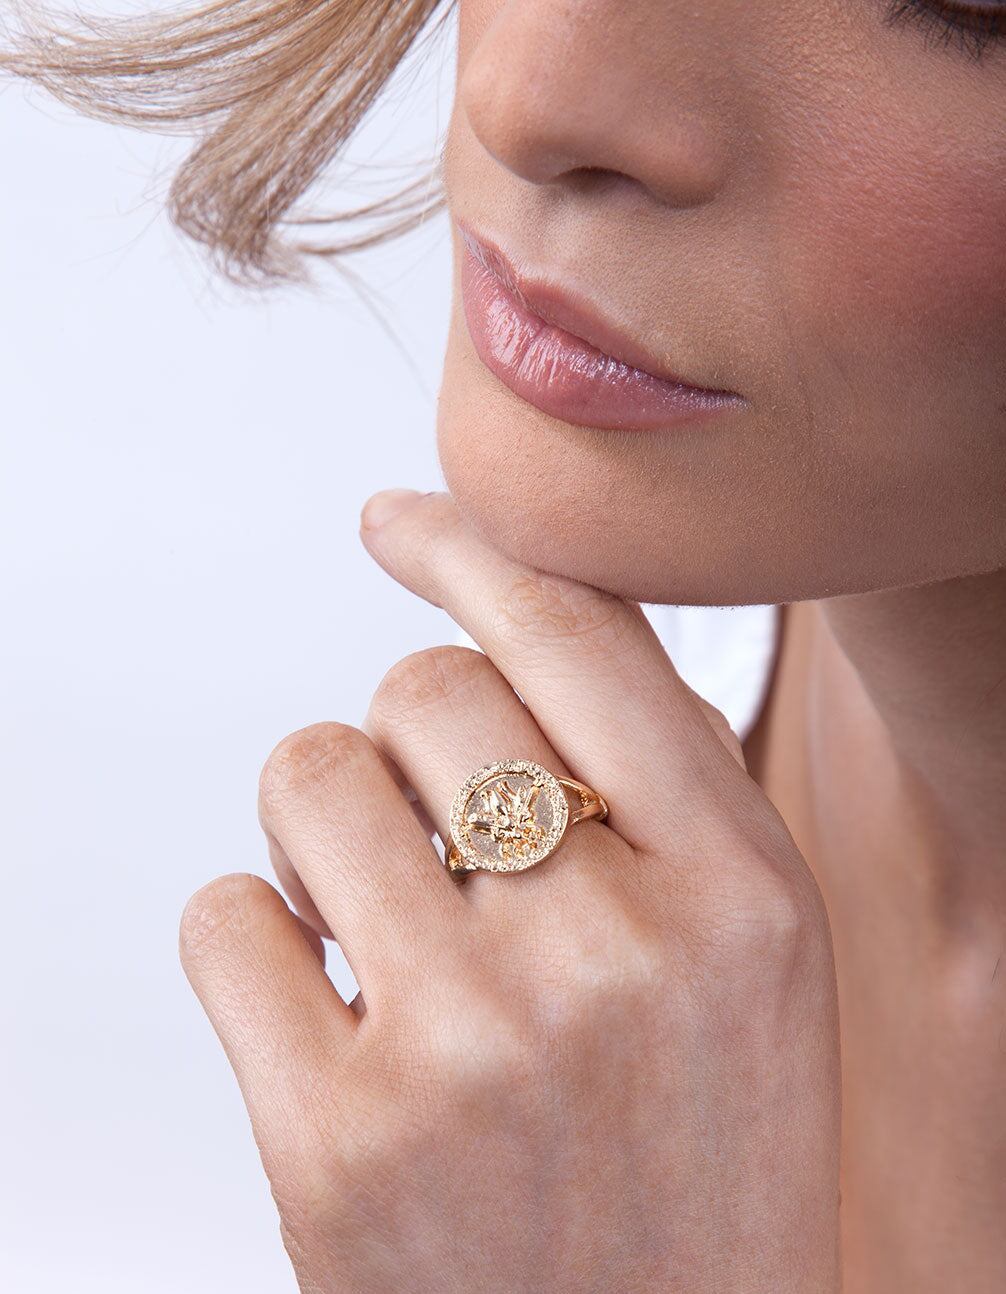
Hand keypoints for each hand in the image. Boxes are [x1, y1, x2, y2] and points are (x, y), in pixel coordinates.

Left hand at [180, 490, 840, 1292]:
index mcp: (746, 893)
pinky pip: (224, 915)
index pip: (577, 632)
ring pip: (309, 773)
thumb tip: (514, 611)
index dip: (472, 547)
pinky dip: (255, 940)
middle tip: (434, 835)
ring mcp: (470, 1048)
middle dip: (406, 739)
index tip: (402, 519)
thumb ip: (660, 779)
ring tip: (380, 925)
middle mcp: (616, 954)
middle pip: (424, 688)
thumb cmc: (695, 1154)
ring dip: (323, 826)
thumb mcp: (748, 955)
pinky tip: (328, 1013)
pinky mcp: (337, 1143)